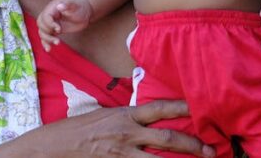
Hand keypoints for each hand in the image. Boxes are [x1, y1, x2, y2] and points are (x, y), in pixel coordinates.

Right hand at [0, 101, 215, 156]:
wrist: (50, 147)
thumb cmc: (74, 131)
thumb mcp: (102, 116)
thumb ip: (125, 119)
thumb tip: (144, 121)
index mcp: (124, 115)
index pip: (159, 108)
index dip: (181, 107)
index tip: (198, 109)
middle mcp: (127, 132)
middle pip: (168, 137)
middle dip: (192, 144)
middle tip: (210, 151)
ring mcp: (121, 153)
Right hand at [37, 0, 93, 51]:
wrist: (85, 12)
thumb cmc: (81, 6)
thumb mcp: (75, 5)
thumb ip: (68, 5)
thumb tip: (59, 6)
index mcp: (53, 7)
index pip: (45, 16)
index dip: (50, 24)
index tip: (59, 29)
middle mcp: (49, 15)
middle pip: (41, 24)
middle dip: (47, 32)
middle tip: (58, 35)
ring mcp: (51, 23)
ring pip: (42, 31)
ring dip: (47, 39)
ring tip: (57, 42)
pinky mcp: (54, 30)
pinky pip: (46, 36)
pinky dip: (45, 43)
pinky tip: (48, 49)